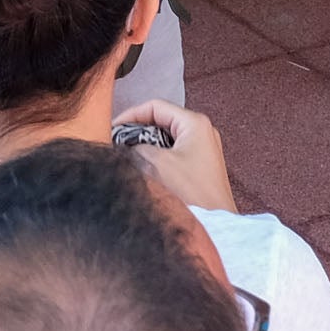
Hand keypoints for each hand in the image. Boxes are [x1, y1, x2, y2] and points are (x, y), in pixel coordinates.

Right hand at [117, 102, 235, 211]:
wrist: (216, 223)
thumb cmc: (193, 192)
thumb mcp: (157, 163)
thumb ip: (137, 146)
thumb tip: (125, 144)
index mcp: (195, 123)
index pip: (156, 106)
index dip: (131, 115)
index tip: (113, 128)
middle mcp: (202, 131)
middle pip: (162, 120)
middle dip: (138, 130)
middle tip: (118, 142)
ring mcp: (204, 148)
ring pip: (167, 137)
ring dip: (147, 145)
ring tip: (128, 155)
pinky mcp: (201, 165)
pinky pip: (174, 152)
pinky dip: (158, 156)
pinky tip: (145, 168)